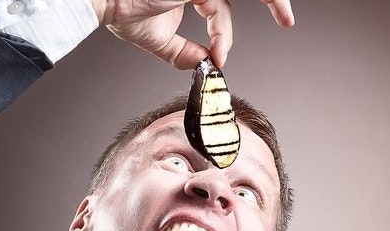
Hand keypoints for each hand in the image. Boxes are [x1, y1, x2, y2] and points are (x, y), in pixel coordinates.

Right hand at [90, 0, 294, 69]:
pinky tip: (220, 48)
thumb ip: (180, 52)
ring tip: (285, 16)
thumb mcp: (157, 38)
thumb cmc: (120, 10)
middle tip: (287, 19)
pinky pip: (220, 3)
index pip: (219, 6)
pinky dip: (223, 27)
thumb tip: (200, 64)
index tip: (220, 59)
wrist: (102, 1)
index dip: (223, 34)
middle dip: (268, 1)